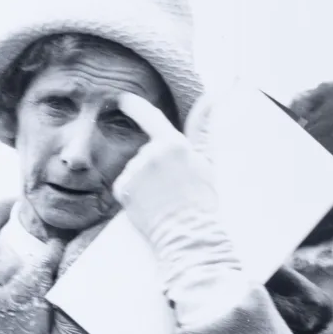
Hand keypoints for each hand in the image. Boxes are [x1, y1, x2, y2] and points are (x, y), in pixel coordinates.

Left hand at [109, 94, 245, 325]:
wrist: (188, 236)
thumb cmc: (202, 201)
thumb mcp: (207, 161)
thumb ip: (203, 127)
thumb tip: (210, 97)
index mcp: (173, 144)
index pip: (150, 117)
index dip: (134, 106)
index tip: (121, 98)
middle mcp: (150, 153)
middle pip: (145, 152)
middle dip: (154, 165)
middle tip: (172, 188)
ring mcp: (134, 171)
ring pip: (135, 170)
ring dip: (143, 181)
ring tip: (162, 199)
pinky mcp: (122, 189)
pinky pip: (124, 186)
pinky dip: (132, 194)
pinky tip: (148, 205)